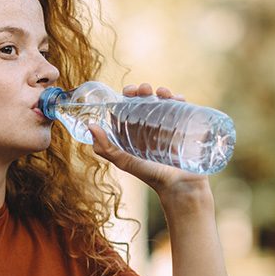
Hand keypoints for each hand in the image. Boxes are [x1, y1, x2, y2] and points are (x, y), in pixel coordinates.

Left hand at [88, 82, 212, 201]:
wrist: (180, 185)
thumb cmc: (151, 175)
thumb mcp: (124, 161)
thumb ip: (106, 148)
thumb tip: (91, 126)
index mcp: (133, 131)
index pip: (128, 107)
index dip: (127, 96)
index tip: (128, 92)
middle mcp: (149, 125)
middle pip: (145, 100)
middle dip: (143, 90)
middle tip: (143, 90)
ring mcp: (167, 124)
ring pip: (163, 100)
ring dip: (160, 91)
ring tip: (161, 93)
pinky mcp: (184, 125)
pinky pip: (181, 107)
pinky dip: (178, 98)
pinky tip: (175, 99)